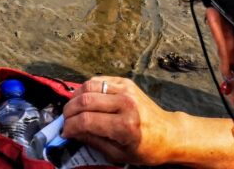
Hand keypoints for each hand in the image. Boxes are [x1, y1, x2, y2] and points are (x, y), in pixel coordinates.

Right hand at [62, 77, 183, 165]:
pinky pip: (98, 80)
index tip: (64, 132)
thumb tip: (72, 132)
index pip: (87, 121)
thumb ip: (93, 141)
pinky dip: (86, 88)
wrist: (169, 133)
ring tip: (72, 109)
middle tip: (65, 120)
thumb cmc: (146, 148)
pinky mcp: (126, 82)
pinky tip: (84, 99)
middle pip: (85, 100)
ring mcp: (126, 90)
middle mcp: (125, 104)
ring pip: (89, 85)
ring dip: (75, 97)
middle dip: (69, 111)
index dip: (70, 127)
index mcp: (125, 126)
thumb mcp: (119, 154)